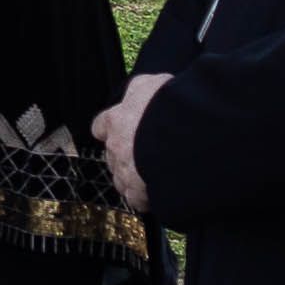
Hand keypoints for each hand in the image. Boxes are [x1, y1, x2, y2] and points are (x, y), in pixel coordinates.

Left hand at [92, 71, 169, 208]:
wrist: (183, 135)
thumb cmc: (168, 107)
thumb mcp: (152, 84)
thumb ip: (140, 88)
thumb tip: (138, 89)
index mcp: (115, 121)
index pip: (101, 126)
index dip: (111, 129)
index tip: (121, 129)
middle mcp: (115, 148)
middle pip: (113, 155)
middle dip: (127, 155)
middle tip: (148, 152)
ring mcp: (125, 173)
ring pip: (121, 180)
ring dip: (134, 178)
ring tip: (156, 175)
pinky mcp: (138, 193)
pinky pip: (137, 200)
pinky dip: (145, 199)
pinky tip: (159, 193)